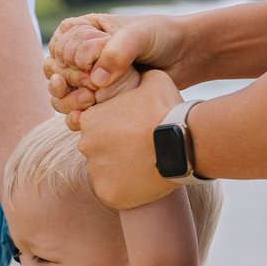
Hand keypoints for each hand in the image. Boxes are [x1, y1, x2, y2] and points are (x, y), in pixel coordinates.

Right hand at [46, 13, 187, 125]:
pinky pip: (75, 111)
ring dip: (67, 101)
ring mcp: (89, 78)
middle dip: (66, 82)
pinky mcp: (99, 99)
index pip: (60, 46)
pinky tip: (83, 119)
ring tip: (88, 102)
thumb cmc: (161, 37)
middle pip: (53, 71)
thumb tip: (96, 80)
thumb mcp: (140, 36)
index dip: (69, 60)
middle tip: (89, 89)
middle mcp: (82, 54)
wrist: (185, 56)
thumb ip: (118, 52)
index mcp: (85, 30)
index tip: (87, 66)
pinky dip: (75, 116)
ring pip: (60, 94)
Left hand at [77, 67, 182, 210]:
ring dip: (120, 169)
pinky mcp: (108, 194)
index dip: (116, 127)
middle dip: (115, 149)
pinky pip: (113, 191)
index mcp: (90, 119)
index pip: (96, 126)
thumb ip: (137, 76)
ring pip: (105, 172)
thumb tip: (136, 71)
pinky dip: (126, 189)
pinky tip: (144, 180)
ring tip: (145, 164)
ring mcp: (95, 172)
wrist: (181, 144)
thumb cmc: (166, 110)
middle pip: (98, 149)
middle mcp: (85, 145)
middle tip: (140, 148)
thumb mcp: (153, 79)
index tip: (134, 130)